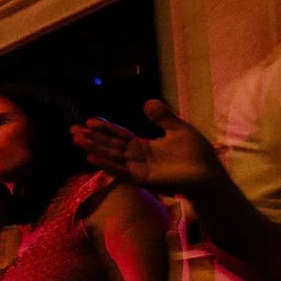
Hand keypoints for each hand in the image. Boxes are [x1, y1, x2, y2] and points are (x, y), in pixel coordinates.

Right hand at [72, 99, 221, 194]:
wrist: (207, 174)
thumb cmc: (196, 154)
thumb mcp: (178, 129)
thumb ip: (163, 118)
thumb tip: (147, 102)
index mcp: (144, 146)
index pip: (119, 135)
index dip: (105, 128)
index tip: (88, 120)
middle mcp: (136, 157)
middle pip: (110, 145)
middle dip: (91, 138)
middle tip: (72, 130)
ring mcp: (137, 168)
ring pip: (111, 156)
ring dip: (93, 148)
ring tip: (76, 140)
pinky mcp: (141, 179)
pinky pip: (119, 170)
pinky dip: (105, 164)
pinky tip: (91, 157)